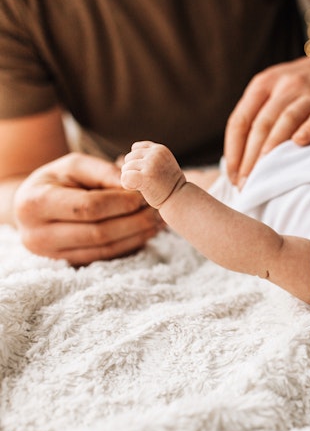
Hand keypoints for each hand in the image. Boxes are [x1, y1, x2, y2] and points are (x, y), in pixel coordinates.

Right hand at [13, 153, 162, 264]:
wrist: (31, 205)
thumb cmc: (57, 179)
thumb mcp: (74, 166)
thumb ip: (104, 171)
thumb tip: (134, 185)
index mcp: (35, 203)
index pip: (89, 207)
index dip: (121, 202)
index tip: (144, 195)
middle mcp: (38, 234)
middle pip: (99, 233)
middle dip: (134, 221)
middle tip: (157, 210)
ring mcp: (51, 255)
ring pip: (105, 249)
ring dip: (137, 236)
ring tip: (157, 221)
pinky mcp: (68, 264)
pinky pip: (106, 257)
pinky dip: (130, 245)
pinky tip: (146, 232)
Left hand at [121, 141, 185, 208]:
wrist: (180, 201)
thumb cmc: (169, 186)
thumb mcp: (162, 164)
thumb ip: (148, 156)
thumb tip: (124, 154)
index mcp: (160, 149)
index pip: (135, 148)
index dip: (138, 162)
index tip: (150, 173)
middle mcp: (156, 153)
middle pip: (129, 158)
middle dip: (134, 171)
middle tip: (150, 181)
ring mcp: (151, 164)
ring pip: (125, 168)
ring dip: (132, 179)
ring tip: (148, 185)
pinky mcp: (146, 176)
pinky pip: (124, 177)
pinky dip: (127, 185)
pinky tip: (138, 189)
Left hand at [223, 42, 309, 187]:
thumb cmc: (306, 86)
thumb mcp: (276, 90)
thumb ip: (260, 115)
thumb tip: (240, 159)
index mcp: (263, 85)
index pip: (240, 120)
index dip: (233, 150)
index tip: (232, 176)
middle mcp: (284, 86)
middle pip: (261, 124)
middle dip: (250, 158)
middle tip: (246, 184)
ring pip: (286, 121)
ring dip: (273, 150)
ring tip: (264, 175)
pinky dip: (309, 129)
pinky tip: (300, 144)